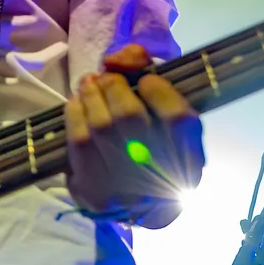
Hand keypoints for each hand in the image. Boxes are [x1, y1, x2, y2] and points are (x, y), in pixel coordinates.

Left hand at [64, 44, 204, 228]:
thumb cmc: (153, 150)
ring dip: (91, 95)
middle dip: (114, 87)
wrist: (135, 206)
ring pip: (102, 127)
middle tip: (108, 78)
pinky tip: (78, 103)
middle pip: (131, 117)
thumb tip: (117, 58)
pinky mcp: (92, 190)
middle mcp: (160, 178)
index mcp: (189, 160)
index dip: (160, 92)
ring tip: (90, 83)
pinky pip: (78, 143)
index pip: (179, 121)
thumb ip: (145, 75)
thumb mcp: (163, 116)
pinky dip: (75, 114)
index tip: (147, 81)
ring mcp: (123, 187)